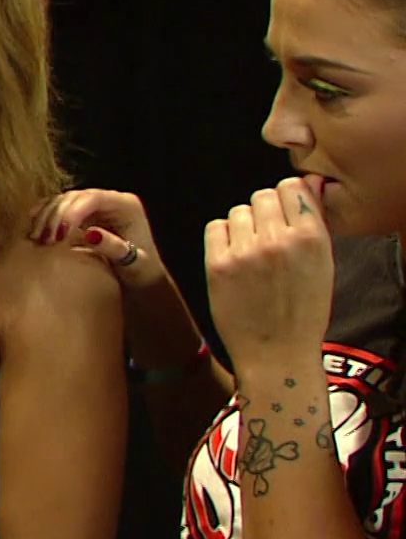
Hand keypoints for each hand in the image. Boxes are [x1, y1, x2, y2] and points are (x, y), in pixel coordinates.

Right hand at [29, 188, 164, 286]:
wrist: (141, 278)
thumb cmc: (141, 271)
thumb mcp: (132, 262)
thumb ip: (112, 247)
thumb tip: (90, 234)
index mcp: (126, 205)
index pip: (93, 198)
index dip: (72, 212)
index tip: (59, 235)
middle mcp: (110, 199)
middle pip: (75, 197)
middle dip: (56, 216)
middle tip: (44, 240)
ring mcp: (94, 205)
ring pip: (63, 200)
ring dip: (46, 217)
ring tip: (36, 239)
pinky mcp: (82, 214)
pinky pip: (58, 208)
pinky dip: (44, 216)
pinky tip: (33, 228)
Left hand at [205, 178, 334, 366]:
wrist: (277, 354)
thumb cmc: (302, 312)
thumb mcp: (323, 265)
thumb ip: (313, 223)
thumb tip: (307, 185)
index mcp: (311, 239)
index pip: (291, 187)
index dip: (286, 199)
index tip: (283, 213)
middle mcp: (279, 240)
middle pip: (261, 196)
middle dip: (263, 213)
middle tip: (266, 238)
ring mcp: (246, 252)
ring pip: (237, 211)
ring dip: (243, 226)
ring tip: (251, 253)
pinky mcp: (218, 265)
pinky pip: (215, 227)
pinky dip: (222, 238)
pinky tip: (232, 258)